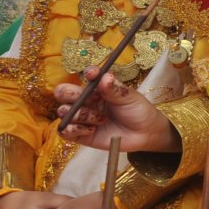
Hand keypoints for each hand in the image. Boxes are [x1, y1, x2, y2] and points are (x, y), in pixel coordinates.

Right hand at [54, 67, 178, 151]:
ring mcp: (82, 118)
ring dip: (80, 115)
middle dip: (68, 93)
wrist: (145, 134)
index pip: (86, 77)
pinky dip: (73, 129)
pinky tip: (91, 130)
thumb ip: (115, 89)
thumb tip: (105, 76)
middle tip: (85, 99)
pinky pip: (64, 131)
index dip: (87, 74)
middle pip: (63, 93)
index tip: (93, 74)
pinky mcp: (80, 134)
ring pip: (63, 111)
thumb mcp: (130, 98)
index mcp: (98, 88)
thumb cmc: (138, 111)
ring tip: (102, 120)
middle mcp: (86, 101)